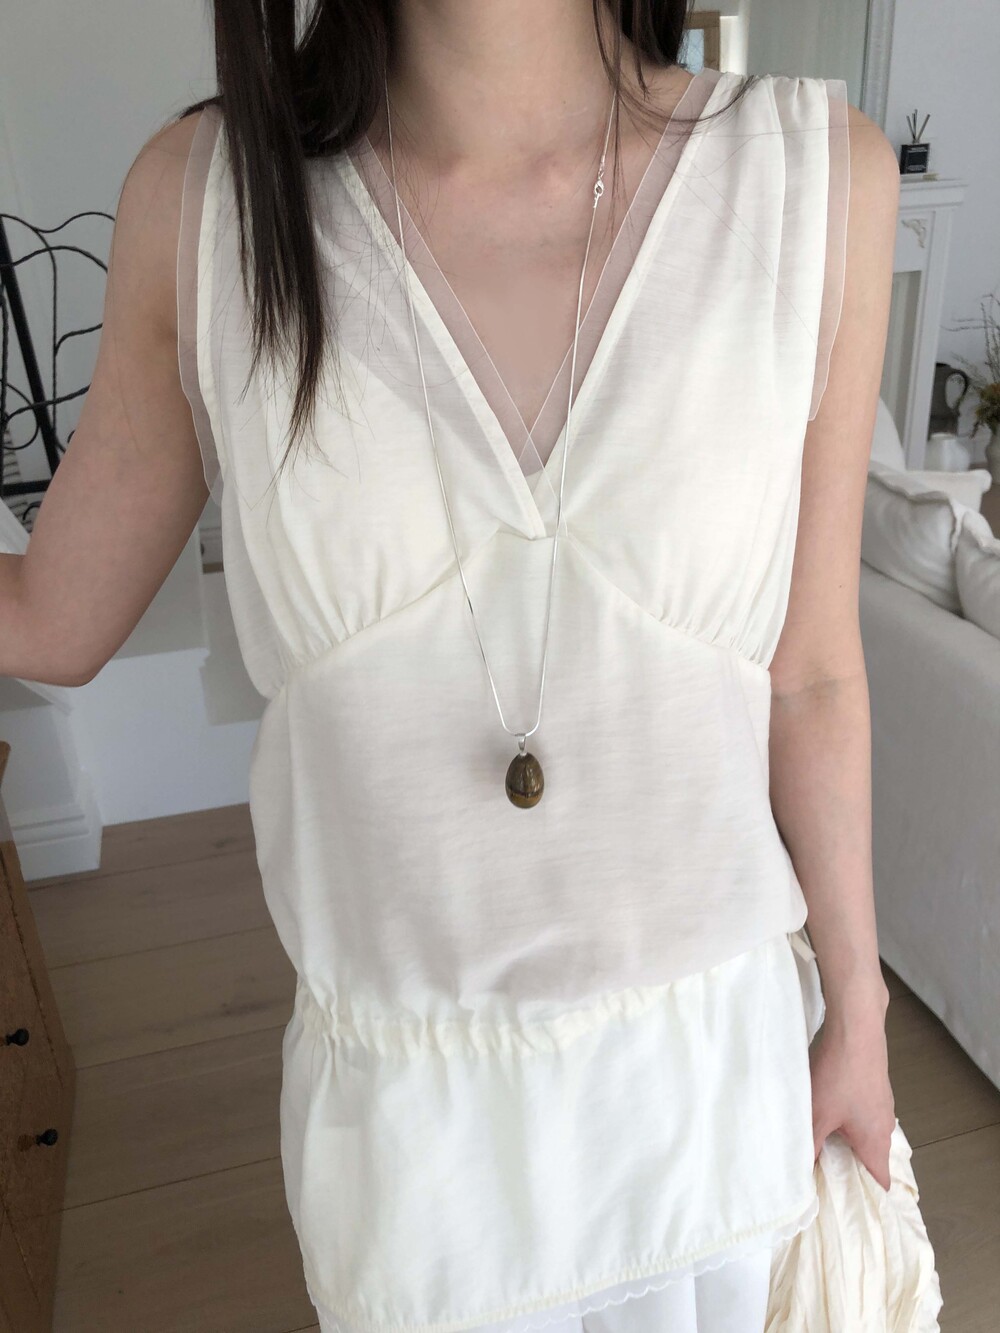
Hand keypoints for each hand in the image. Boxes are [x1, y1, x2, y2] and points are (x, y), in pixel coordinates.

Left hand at [809, 985, 894, 1189]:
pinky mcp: (873, 1088)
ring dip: (845, 1144)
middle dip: (848, 1172)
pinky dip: (846, 1123)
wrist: (854, 1027)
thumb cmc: (839, 1074)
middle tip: (823, 1183)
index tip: (846, 1209)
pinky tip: (825, 1117)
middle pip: (870, 1161)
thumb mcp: (818, 1115)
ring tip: (820, 1152)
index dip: (865, 1199)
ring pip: (863, 1136)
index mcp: (876, 1143)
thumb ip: (810, 1147)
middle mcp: (884, 1128)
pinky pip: (861, 1116)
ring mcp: (880, 1106)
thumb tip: (801, 1175)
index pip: (879, 1184)